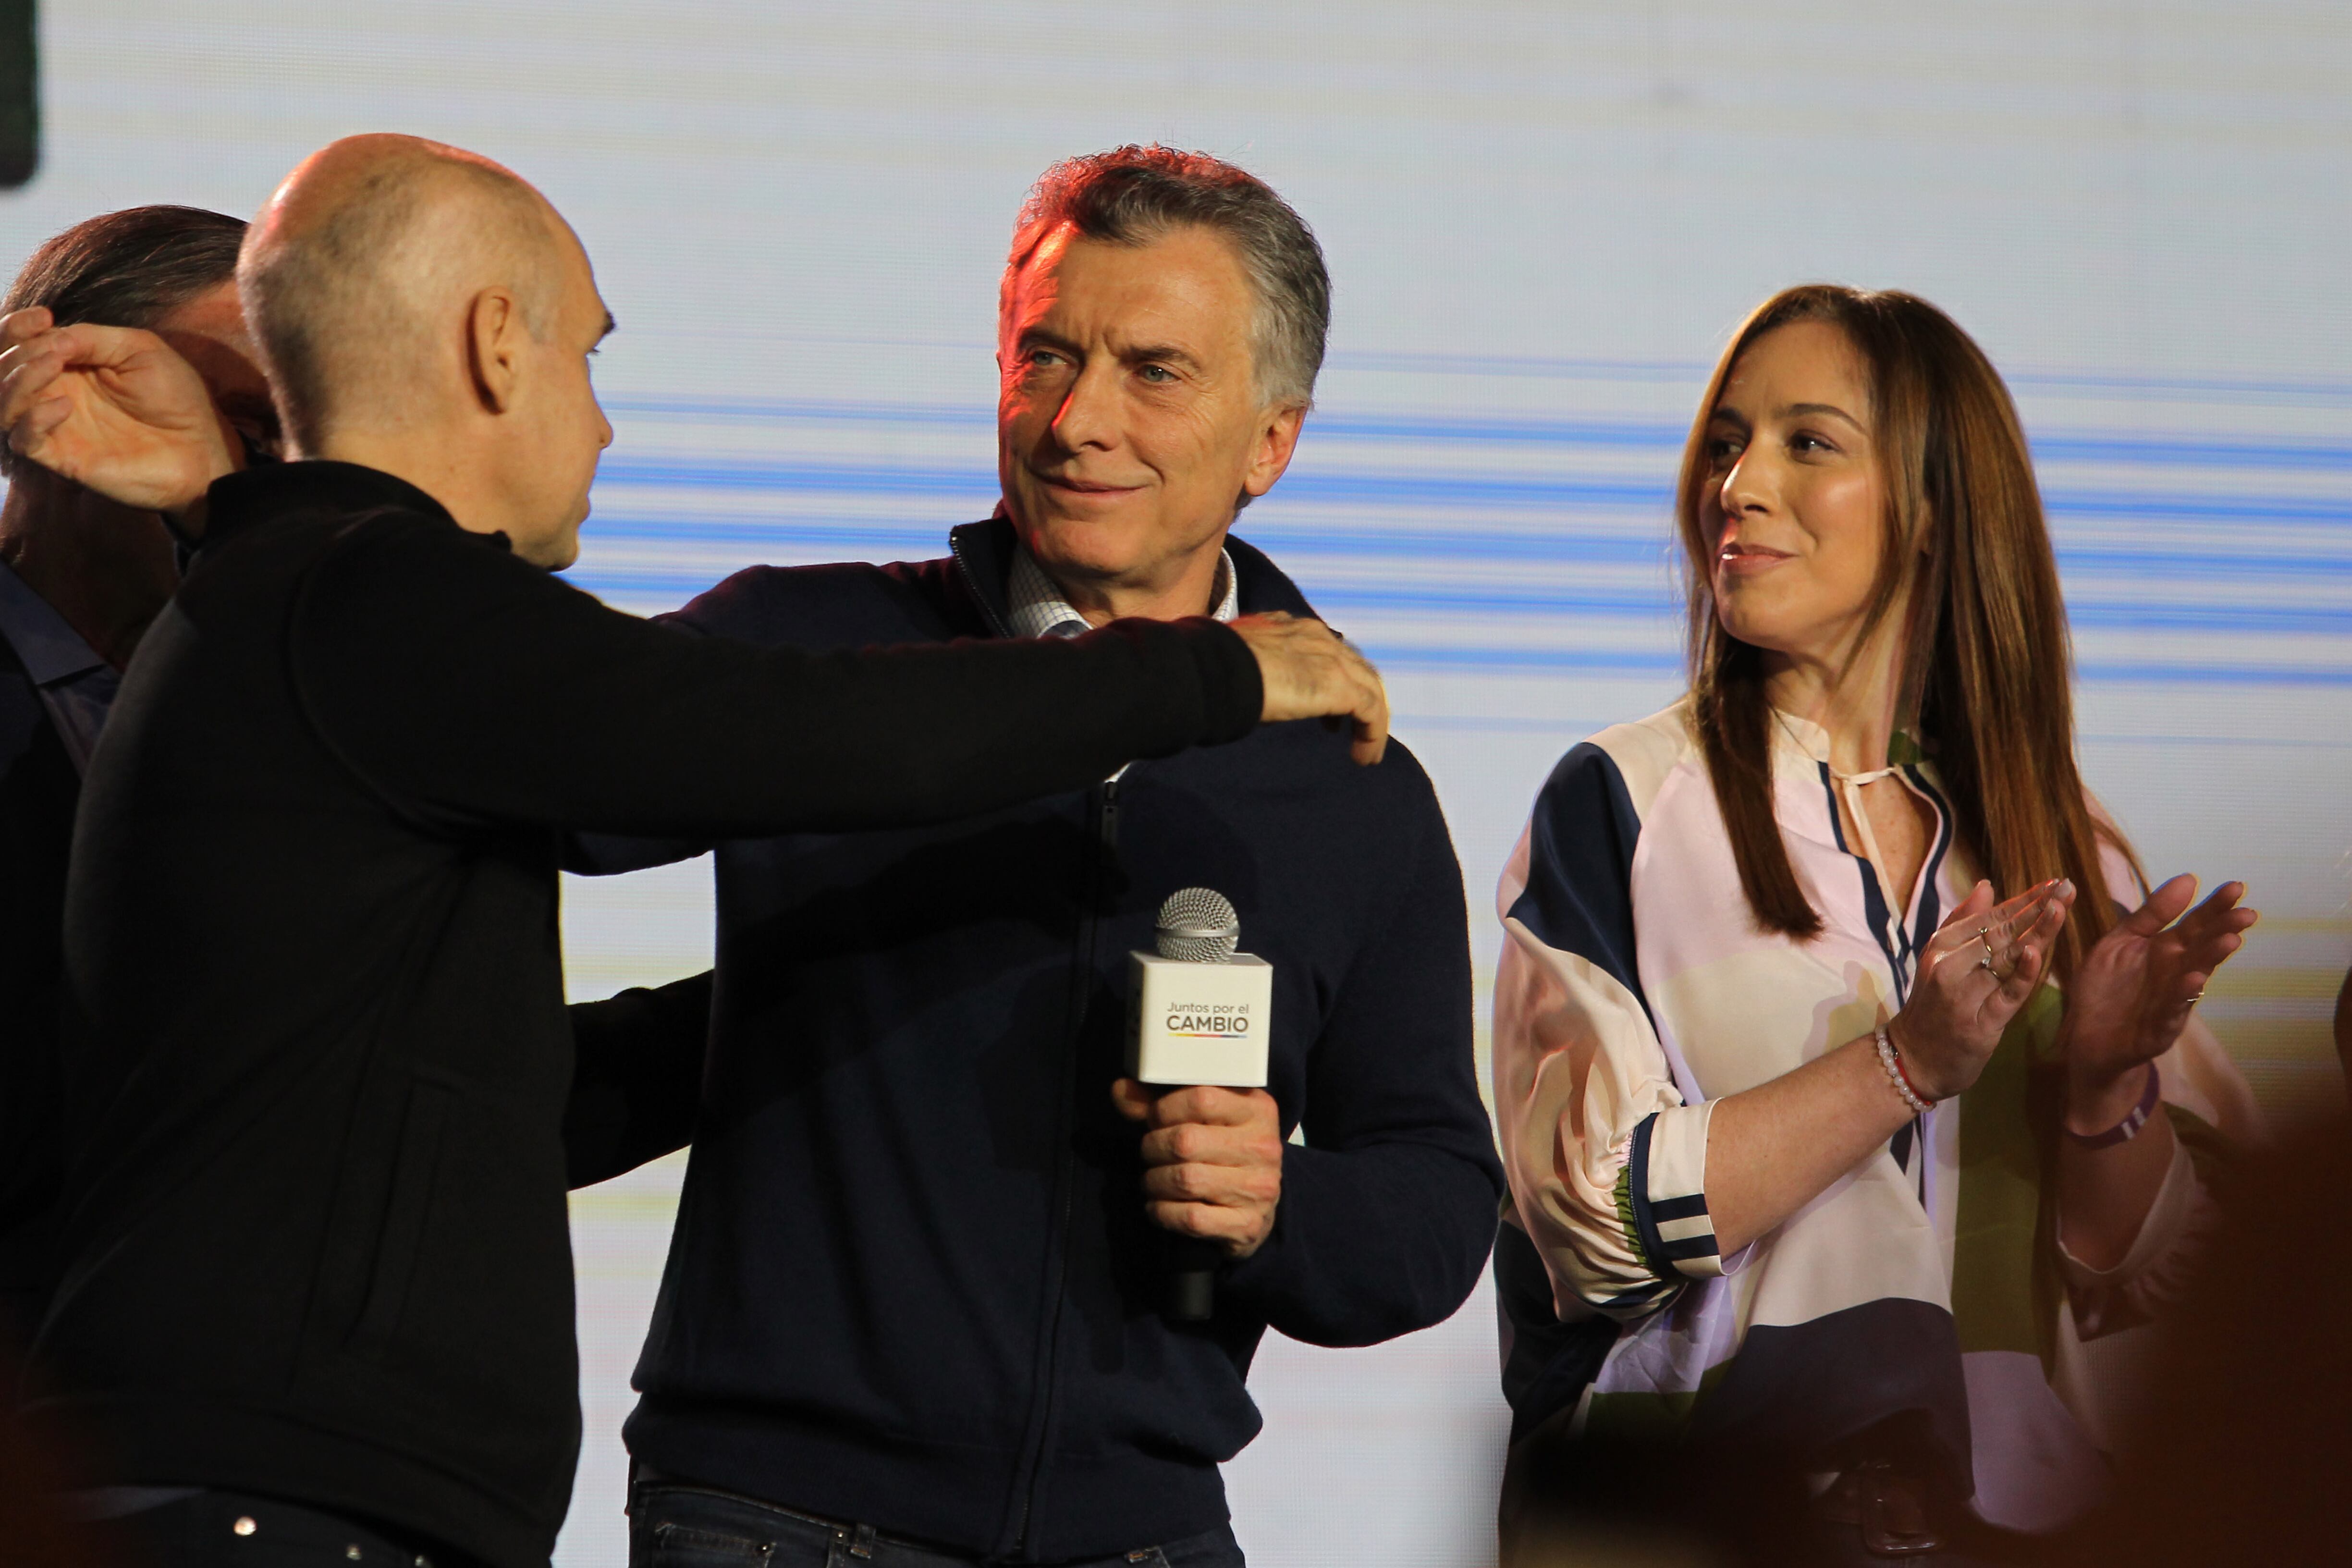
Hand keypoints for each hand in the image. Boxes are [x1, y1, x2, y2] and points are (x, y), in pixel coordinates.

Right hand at [0, 307, 236, 516]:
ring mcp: (55, 426)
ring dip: (18, 379)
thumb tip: (49, 336)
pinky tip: (63, 407)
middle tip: (53, 349)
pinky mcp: (63, 457)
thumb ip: (90, 338)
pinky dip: (32, 419)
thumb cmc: (177, 397)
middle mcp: (54, 392)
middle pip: (1, 368)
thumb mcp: (138, 349)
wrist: (203, 447)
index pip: (17, 343)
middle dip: (17, 351)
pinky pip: (22, 439)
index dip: (17, 326)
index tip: (44, 317)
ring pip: (3, 402)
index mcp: (68, 364)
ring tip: (52, 365)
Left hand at [1110, 1079, 1283, 1258]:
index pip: (1201, 1098)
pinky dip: (1163, 1212)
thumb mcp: (1202, 1118)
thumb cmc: (1222, 1151)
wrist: (1257, 1205)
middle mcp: (1263, 1147)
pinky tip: (1159, 1206)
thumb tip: (1121, 1089)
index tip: (1155, 1119)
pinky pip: (1191, 1217)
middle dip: (1153, 1148)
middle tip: (1150, 1153)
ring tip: (1152, 1181)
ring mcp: (1258, 1188)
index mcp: (1258, 1110)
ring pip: (1185, 1180)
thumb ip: (1160, 1102)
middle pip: (1186, 1141)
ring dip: (1154, 1182)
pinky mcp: (1248, 1225)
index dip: (1164, 1109)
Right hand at [1228, 612, 1389, 765]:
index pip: (1331, 652)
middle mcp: (1319, 637)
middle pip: (1358, 669)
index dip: (1338, 680)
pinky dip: (1372, 735)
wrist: (1218, 672)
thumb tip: (1273, 700)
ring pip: (1371, 690)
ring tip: (1366, 753)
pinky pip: (1370, 711)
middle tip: (1354, 730)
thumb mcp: (1248, 668)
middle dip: (1362, 700)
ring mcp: (1333, 659)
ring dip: (1371, 723)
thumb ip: (1268, 675)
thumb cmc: (1218, 671)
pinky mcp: (1340, 684)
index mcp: (1296, 628)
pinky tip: (1364, 758)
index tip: (1328, 712)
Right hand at [1887, 878, 2072, 1101]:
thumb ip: (1961, 922)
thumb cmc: (1933, 1007)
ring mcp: (1963, 994)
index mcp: (1941, 947)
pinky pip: (2005, 995)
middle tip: (2065, 887)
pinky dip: (2021, 975)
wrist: (1914, 1059)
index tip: (2052, 882)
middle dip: (2036, 908)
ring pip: (2006, 959)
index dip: (2022, 899)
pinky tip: (2037, 953)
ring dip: (2036, 931)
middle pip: (2000, 932)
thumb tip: (1986, 884)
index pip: (1988, 917)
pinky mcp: (1978, 1023)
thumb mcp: (1938, 959)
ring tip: (2060, 907)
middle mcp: (1949, 966)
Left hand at [2060, 875, 2256, 1129]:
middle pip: (2203, 947)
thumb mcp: (2122, 941)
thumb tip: (2188, 878)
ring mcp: (2172, 999)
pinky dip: (2184, 994)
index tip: (2237, 886)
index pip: (2196, 923)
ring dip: (2212, 959)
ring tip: (2230, 940)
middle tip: (2247, 913)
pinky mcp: (2160, 1026)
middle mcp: (2175, 972)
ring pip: (2196, 975)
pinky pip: (2173, 1007)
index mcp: (2166, 949)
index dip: (2215, 906)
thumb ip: (2152, 913)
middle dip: (2224, 929)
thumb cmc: (2107, 986)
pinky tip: (2196, 979)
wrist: (2088, 1037)